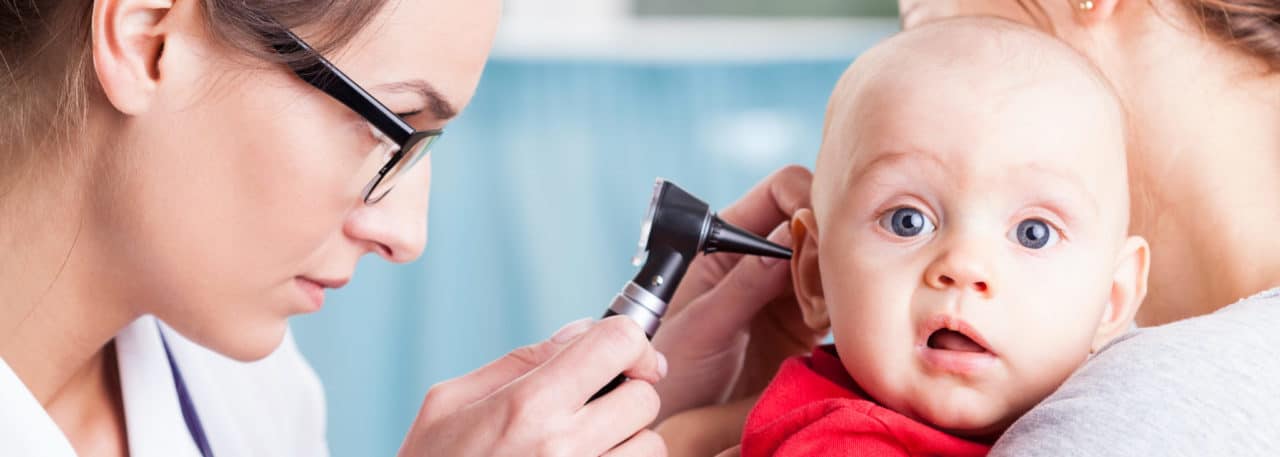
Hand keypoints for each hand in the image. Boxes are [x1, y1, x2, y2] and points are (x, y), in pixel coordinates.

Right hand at [398, 317, 668, 456]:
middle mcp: (563, 447)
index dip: (630, 341)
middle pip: (644, 397)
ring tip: (586, 446)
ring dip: (628, 440)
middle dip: (627, 393)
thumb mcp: (451, 403)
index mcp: (527, 405)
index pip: (618, 344)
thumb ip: (520, 360)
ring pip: (651, 445)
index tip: (625, 355)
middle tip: (595, 405)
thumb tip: (580, 332)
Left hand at [651, 165, 824, 420]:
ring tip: (829, 303)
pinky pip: (836, 302)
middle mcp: (758, 258)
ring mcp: (784, 290)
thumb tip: (788, 235)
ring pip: (831, 261)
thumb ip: (744, 283)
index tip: (819, 229)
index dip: (804, 199)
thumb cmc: (670, 368)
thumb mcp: (702, 325)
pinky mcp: (803, 324)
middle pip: (813, 221)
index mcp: (725, 240)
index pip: (778, 192)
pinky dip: (845, 308)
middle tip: (833, 271)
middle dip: (830, 238)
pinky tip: (836, 323)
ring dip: (839, 276)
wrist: (673, 421)